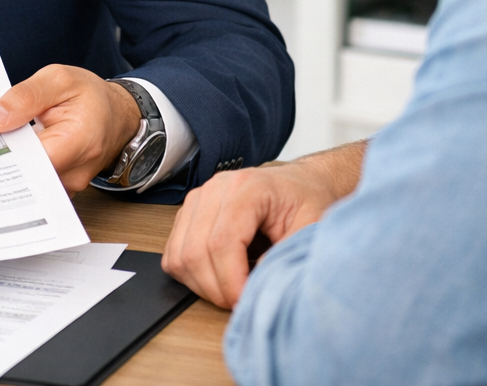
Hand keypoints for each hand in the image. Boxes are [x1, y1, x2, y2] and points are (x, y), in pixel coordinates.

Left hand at [0, 64, 140, 192]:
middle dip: (1, 158)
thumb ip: (25, 97)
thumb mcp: (58, 79)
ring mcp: (70, 184)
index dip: (3, 150)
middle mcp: (76, 171)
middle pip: (27, 176)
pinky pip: (35, 183)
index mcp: (79, 140)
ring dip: (11, 163)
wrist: (117, 114)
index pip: (30, 159)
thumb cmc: (91, 96)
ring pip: (29, 182)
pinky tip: (11, 152)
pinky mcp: (62, 187)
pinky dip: (21, 168)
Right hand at [161, 141, 366, 309]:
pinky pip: (174, 255)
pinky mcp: (188, 214)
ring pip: (180, 256)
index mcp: (248, 187)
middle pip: (195, 252)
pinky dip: (190, 276)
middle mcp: (216, 189)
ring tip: (232, 290)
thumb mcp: (313, 226)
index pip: (222, 242)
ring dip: (202, 285)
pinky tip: (217, 277)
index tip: (246, 302)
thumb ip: (287, 255)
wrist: (299, 184)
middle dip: (217, 289)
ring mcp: (198, 200)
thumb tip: (258, 285)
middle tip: (241, 303)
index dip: (231, 281)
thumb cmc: (306, 200)